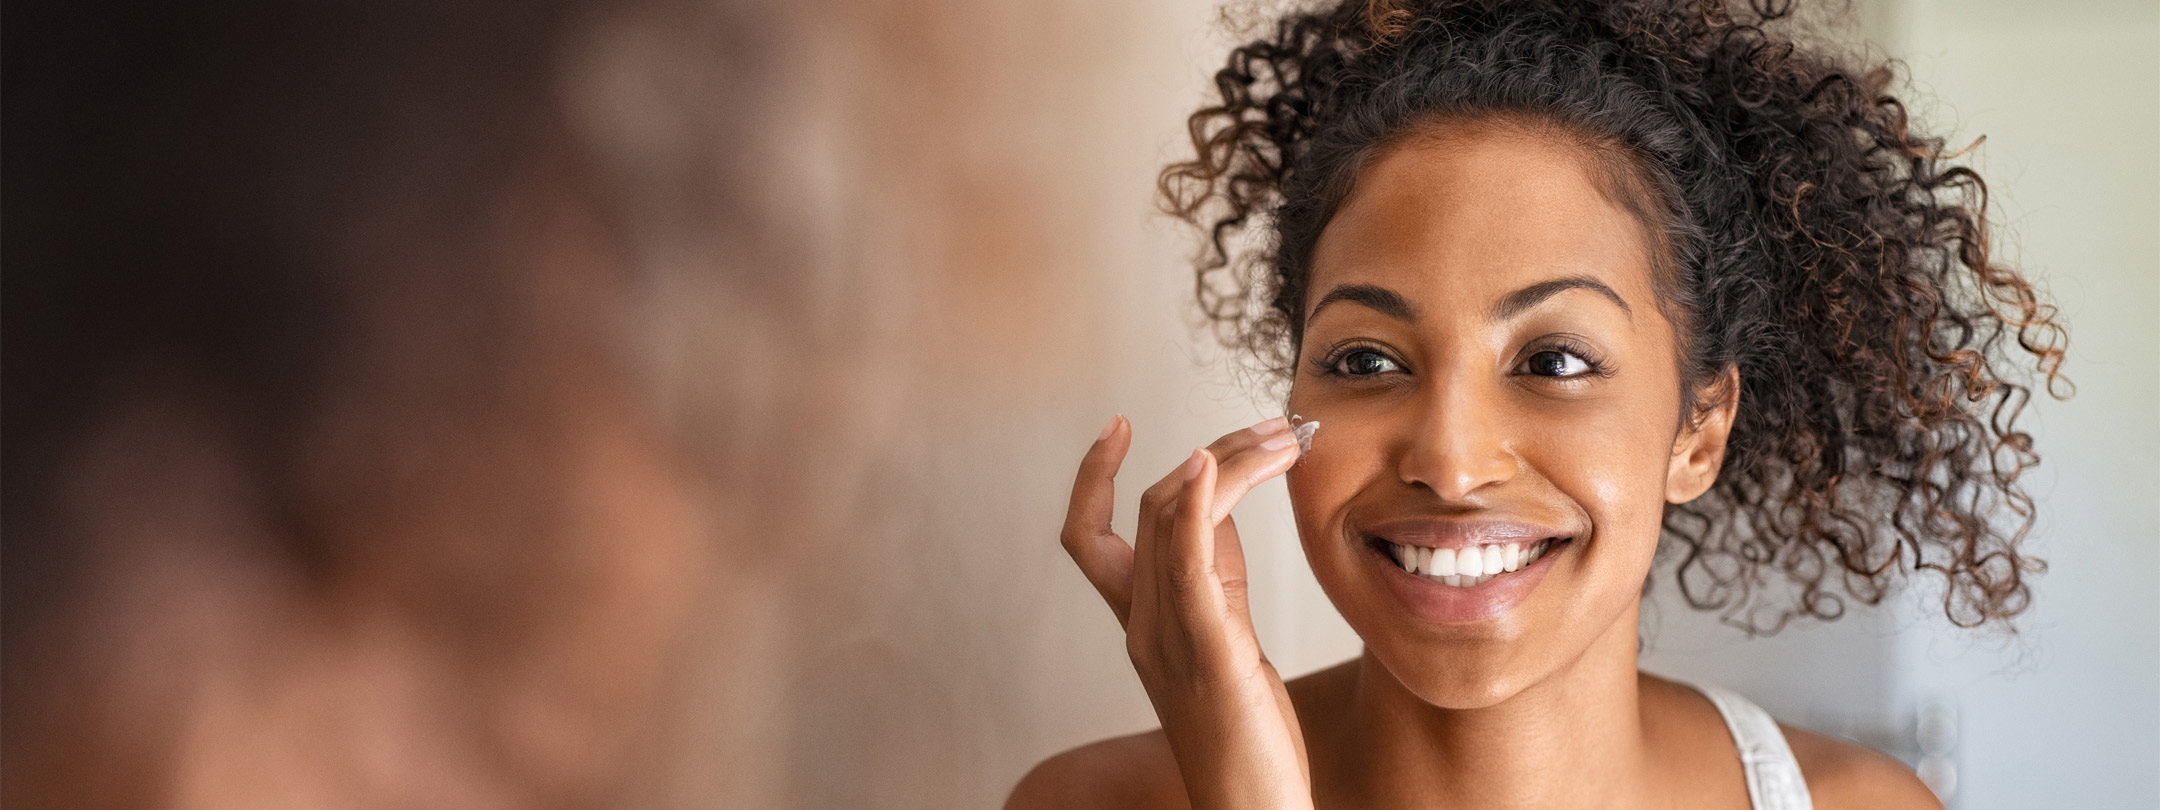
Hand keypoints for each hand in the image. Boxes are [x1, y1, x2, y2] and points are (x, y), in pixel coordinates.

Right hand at [1060, 415, 1312, 809]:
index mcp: (1141, 625)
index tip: (1118, 424)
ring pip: (1172, 519)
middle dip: (1213, 451)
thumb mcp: (1229, 643)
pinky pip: (1187, 563)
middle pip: (1151, 508)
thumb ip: (1217, 580)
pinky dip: (1197, 504)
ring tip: (1281, 437)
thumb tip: (1223, 510)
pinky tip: (1212, 464)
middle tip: (1275, 427)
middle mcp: (1142, 626)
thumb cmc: (1251, 741)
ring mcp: (1168, 638)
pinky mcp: (1208, 652)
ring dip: (1226, 461)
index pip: (1088, 536)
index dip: (1091, 477)